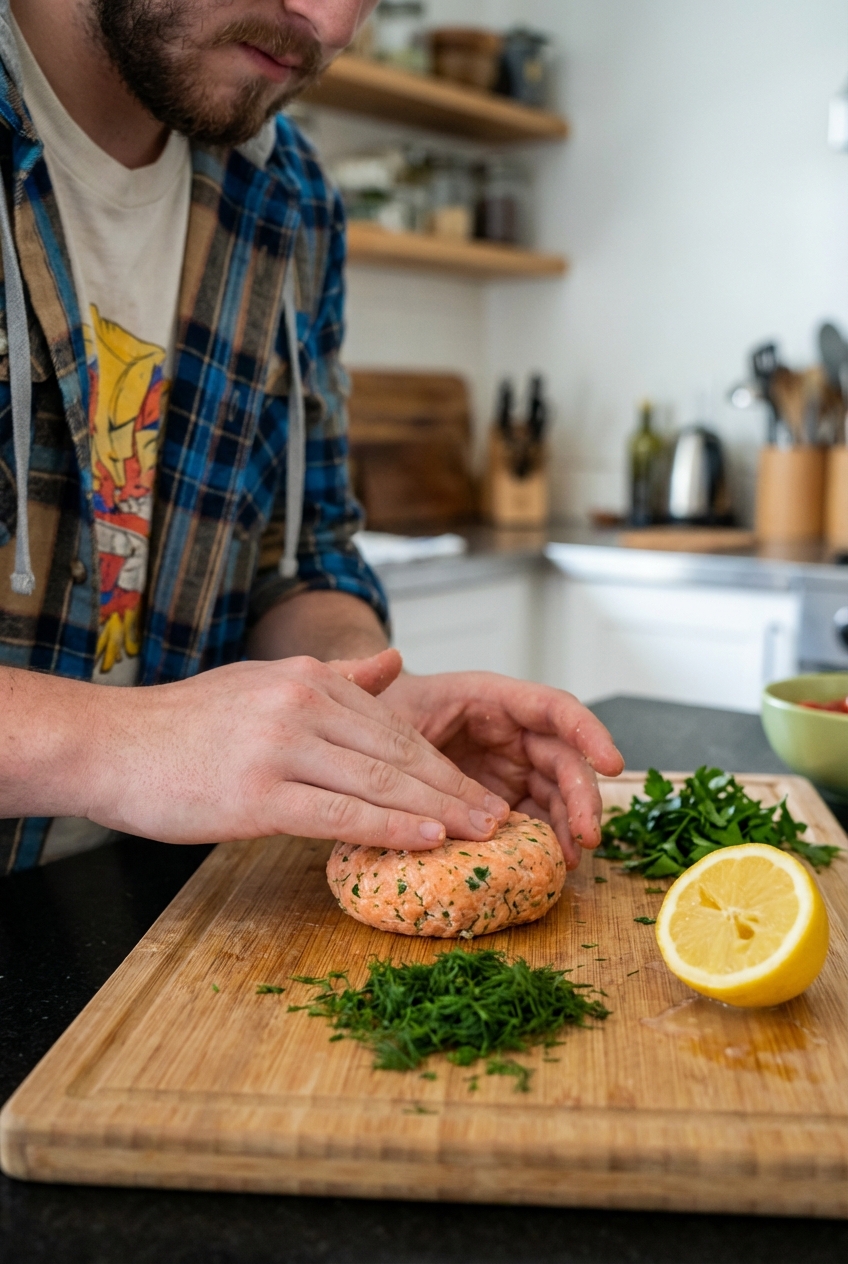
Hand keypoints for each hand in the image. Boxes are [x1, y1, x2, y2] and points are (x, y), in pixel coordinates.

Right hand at [79, 652, 508, 848]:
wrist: (109, 743)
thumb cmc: (184, 724)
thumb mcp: (264, 682)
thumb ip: (334, 677)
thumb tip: (393, 661)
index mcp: (307, 679)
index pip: (393, 725)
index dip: (442, 762)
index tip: (477, 789)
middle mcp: (300, 704)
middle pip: (397, 751)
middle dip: (454, 788)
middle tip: (497, 817)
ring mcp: (279, 748)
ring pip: (378, 780)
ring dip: (438, 810)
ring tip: (480, 832)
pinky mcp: (256, 794)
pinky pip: (338, 812)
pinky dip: (389, 826)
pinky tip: (427, 838)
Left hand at [380, 671, 623, 868]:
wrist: (366, 744)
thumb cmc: (380, 712)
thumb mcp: (379, 700)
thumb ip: (379, 683)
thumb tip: (385, 658)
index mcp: (490, 697)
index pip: (551, 707)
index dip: (586, 731)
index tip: (612, 763)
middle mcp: (511, 731)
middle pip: (563, 758)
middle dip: (583, 795)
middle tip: (588, 834)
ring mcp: (510, 768)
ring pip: (557, 793)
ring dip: (571, 823)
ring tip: (573, 859)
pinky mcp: (503, 799)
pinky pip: (536, 818)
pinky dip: (548, 839)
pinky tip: (554, 863)